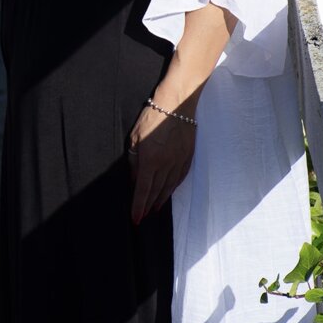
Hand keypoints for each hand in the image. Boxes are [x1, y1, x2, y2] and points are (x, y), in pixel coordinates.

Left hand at [127, 102, 195, 224]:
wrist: (177, 103)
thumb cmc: (152, 116)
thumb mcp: (135, 137)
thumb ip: (134, 160)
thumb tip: (135, 179)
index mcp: (150, 161)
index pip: (143, 190)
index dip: (138, 206)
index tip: (135, 219)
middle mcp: (165, 165)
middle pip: (156, 192)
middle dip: (148, 206)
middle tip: (143, 217)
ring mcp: (178, 162)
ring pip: (169, 187)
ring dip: (161, 200)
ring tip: (155, 209)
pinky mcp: (188, 157)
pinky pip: (180, 178)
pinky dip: (173, 188)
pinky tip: (169, 193)